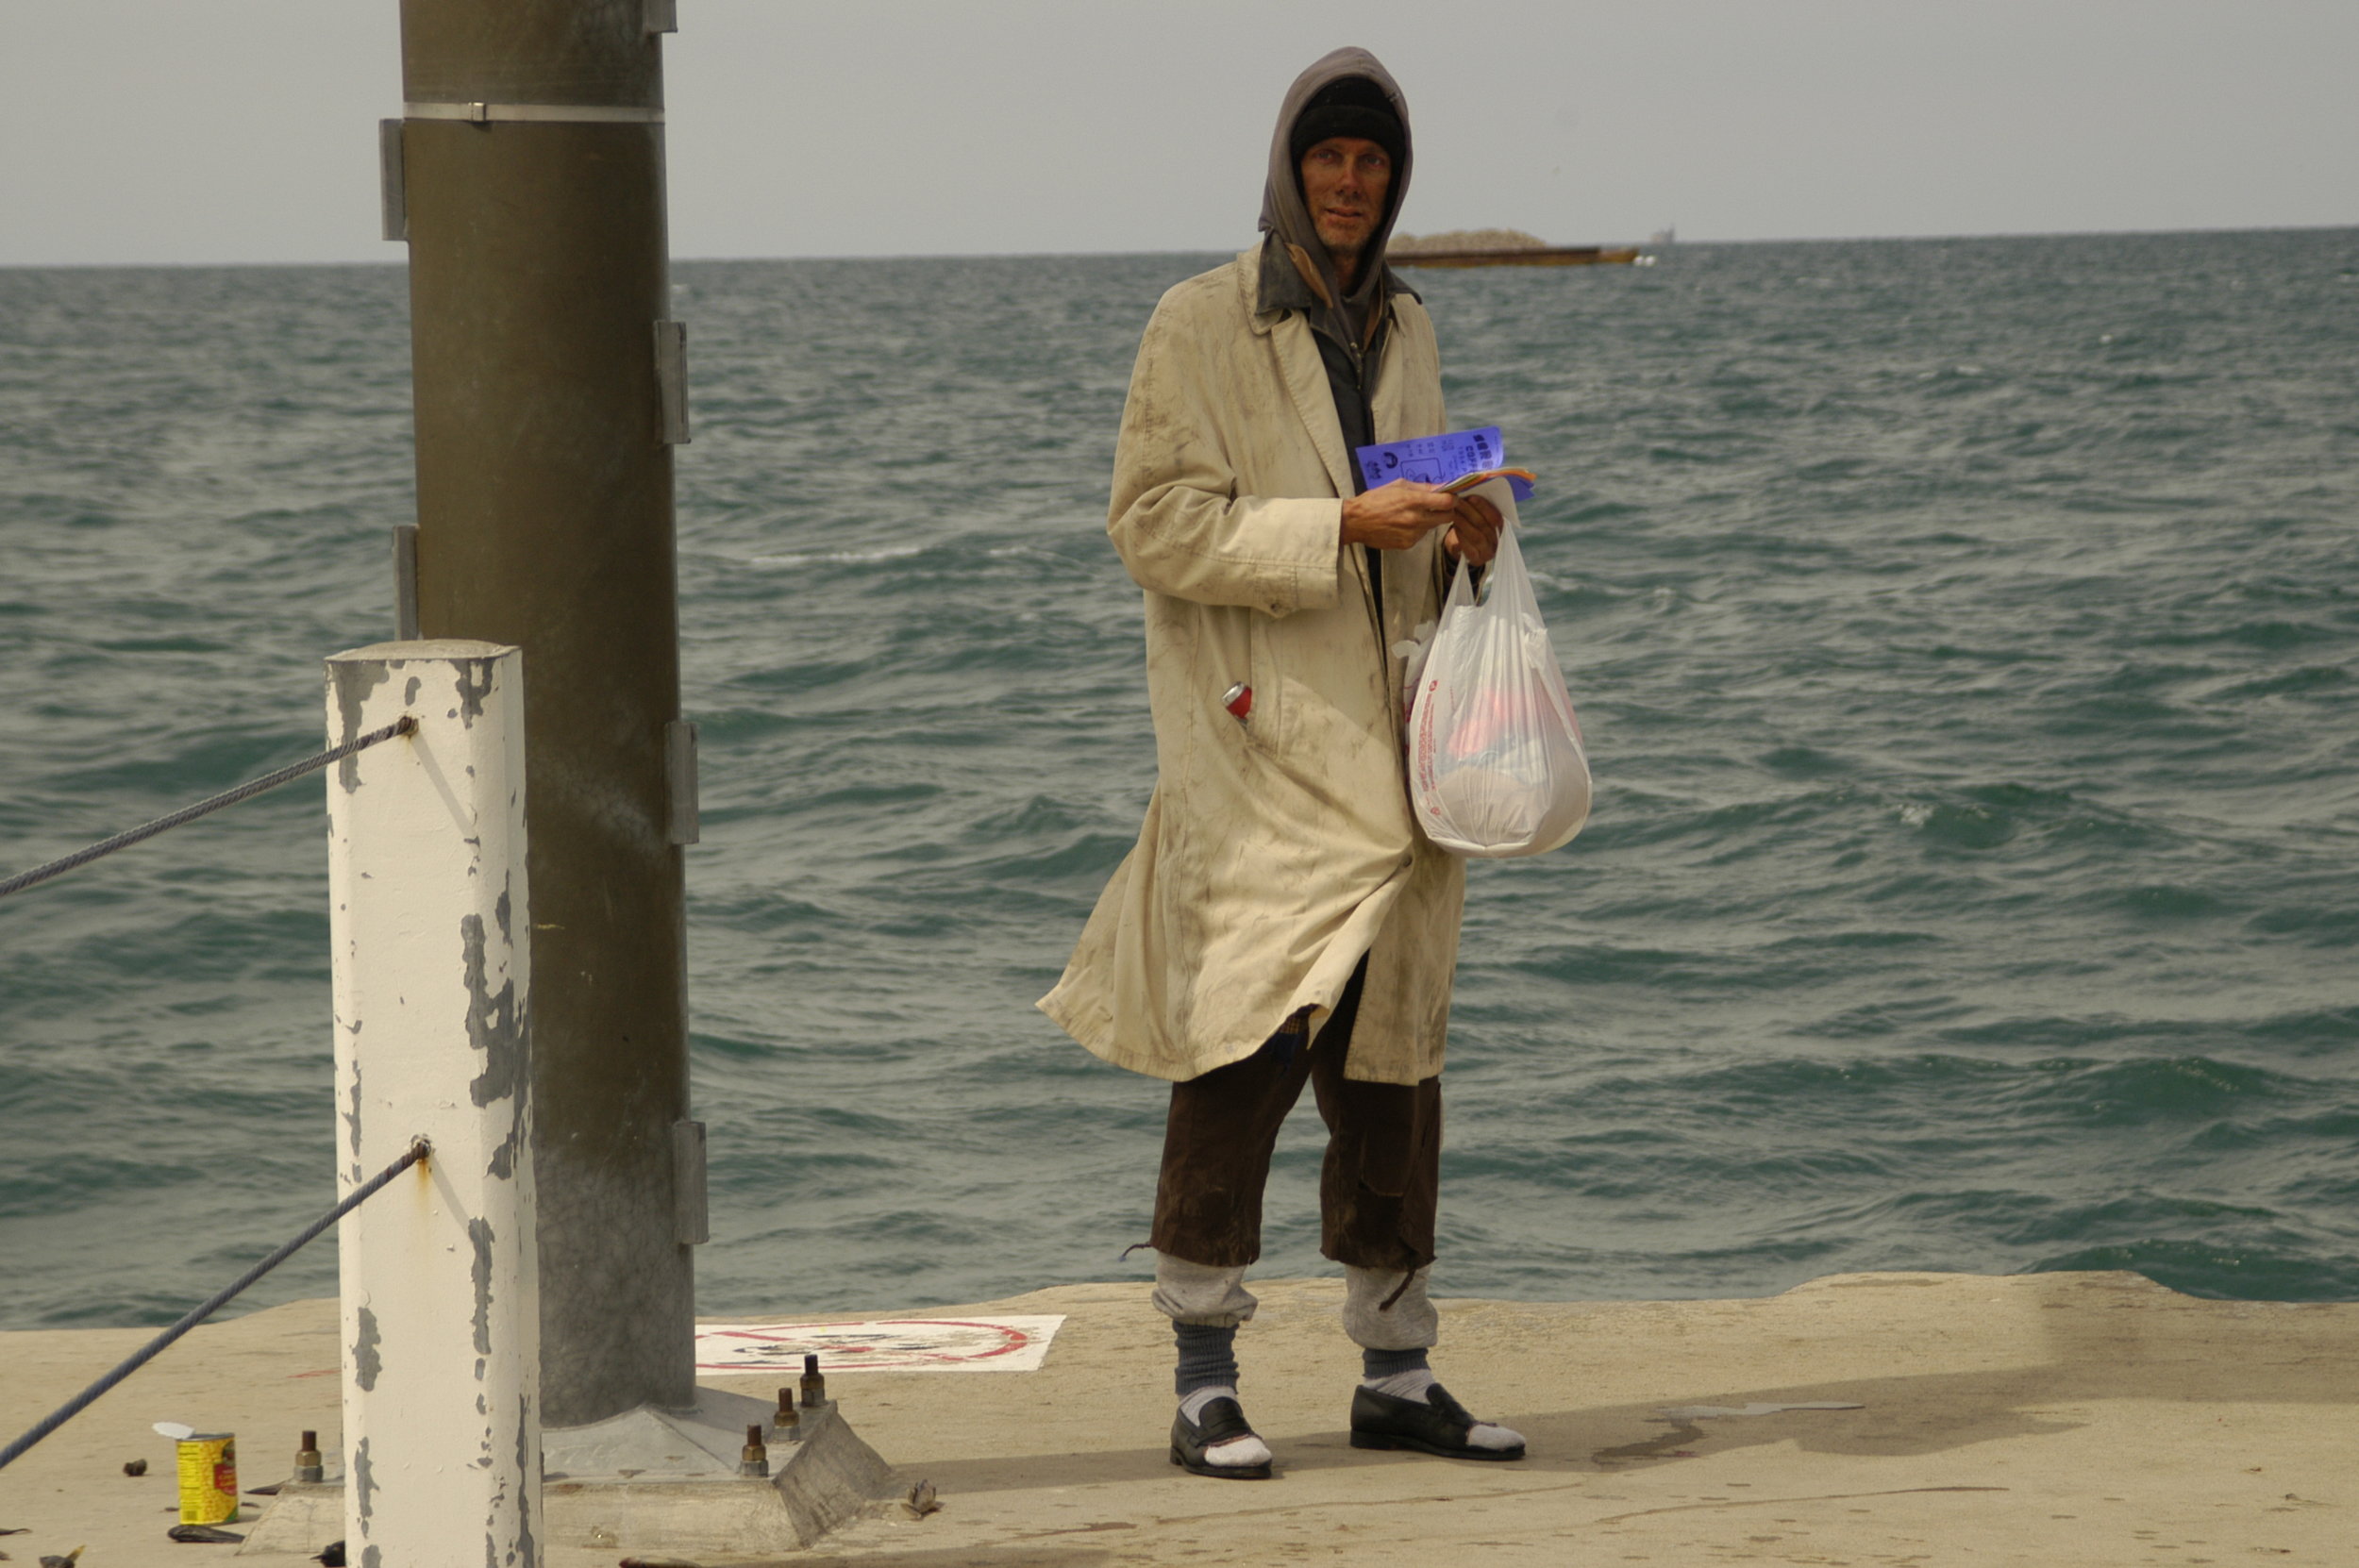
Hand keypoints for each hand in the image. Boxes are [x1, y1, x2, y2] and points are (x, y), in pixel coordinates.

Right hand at [1340, 479, 1458, 550]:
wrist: (1355, 521)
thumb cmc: (1375, 499)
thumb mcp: (1398, 485)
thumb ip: (1422, 487)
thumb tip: (1442, 486)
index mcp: (1414, 501)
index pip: (1447, 502)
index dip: (1453, 499)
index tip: (1451, 497)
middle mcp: (1416, 519)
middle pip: (1447, 517)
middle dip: (1447, 511)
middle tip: (1439, 506)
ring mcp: (1412, 534)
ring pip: (1433, 527)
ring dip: (1429, 520)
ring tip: (1412, 515)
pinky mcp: (1407, 544)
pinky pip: (1421, 535)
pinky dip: (1417, 530)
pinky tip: (1403, 524)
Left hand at [1442, 492, 1501, 565]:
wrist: (1462, 547)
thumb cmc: (1470, 526)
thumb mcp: (1476, 516)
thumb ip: (1477, 506)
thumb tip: (1471, 487)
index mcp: (1501, 528)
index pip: (1496, 517)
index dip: (1484, 506)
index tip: (1470, 497)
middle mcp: (1497, 541)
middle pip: (1484, 525)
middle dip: (1470, 512)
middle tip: (1456, 502)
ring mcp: (1488, 552)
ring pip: (1477, 536)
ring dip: (1464, 523)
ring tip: (1453, 512)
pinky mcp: (1477, 560)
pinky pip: (1470, 548)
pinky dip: (1461, 537)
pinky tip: (1454, 528)